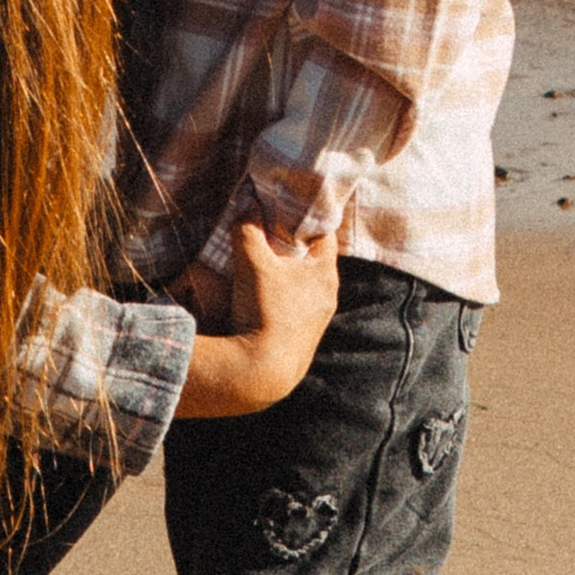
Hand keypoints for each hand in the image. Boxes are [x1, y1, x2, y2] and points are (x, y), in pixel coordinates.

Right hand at [171, 220, 338, 418]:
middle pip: (314, 258)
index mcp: (324, 273)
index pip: (324, 233)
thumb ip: (248, 230)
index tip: (288, 206)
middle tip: (271, 228)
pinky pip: (297, 305)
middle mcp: (327, 296)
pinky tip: (265, 294)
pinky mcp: (303, 337)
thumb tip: (247, 205)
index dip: (306, 217)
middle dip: (293, 243)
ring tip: (265, 260)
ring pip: (305, 284)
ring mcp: (317, 319)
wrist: (263, 370)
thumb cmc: (265, 310)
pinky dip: (284, 293)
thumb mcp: (252, 263)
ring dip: (288, 272)